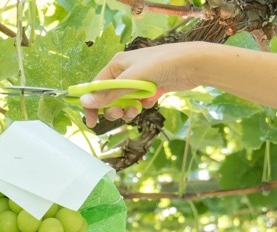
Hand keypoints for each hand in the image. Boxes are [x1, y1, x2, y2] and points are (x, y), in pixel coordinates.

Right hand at [81, 41, 211, 126]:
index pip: (96, 87)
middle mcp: (125, 72)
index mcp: (116, 65)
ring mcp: (138, 80)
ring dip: (129, 110)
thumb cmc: (161, 64)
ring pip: (125, 102)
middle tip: (121, 114)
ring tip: (138, 109)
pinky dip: (143, 105)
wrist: (192, 64)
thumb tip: (84, 102)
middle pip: (109, 97)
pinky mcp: (150, 88)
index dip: (92, 105)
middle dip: (114, 109)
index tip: (92, 123)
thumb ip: (109, 93)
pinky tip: (152, 99)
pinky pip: (139, 102)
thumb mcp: (132, 80)